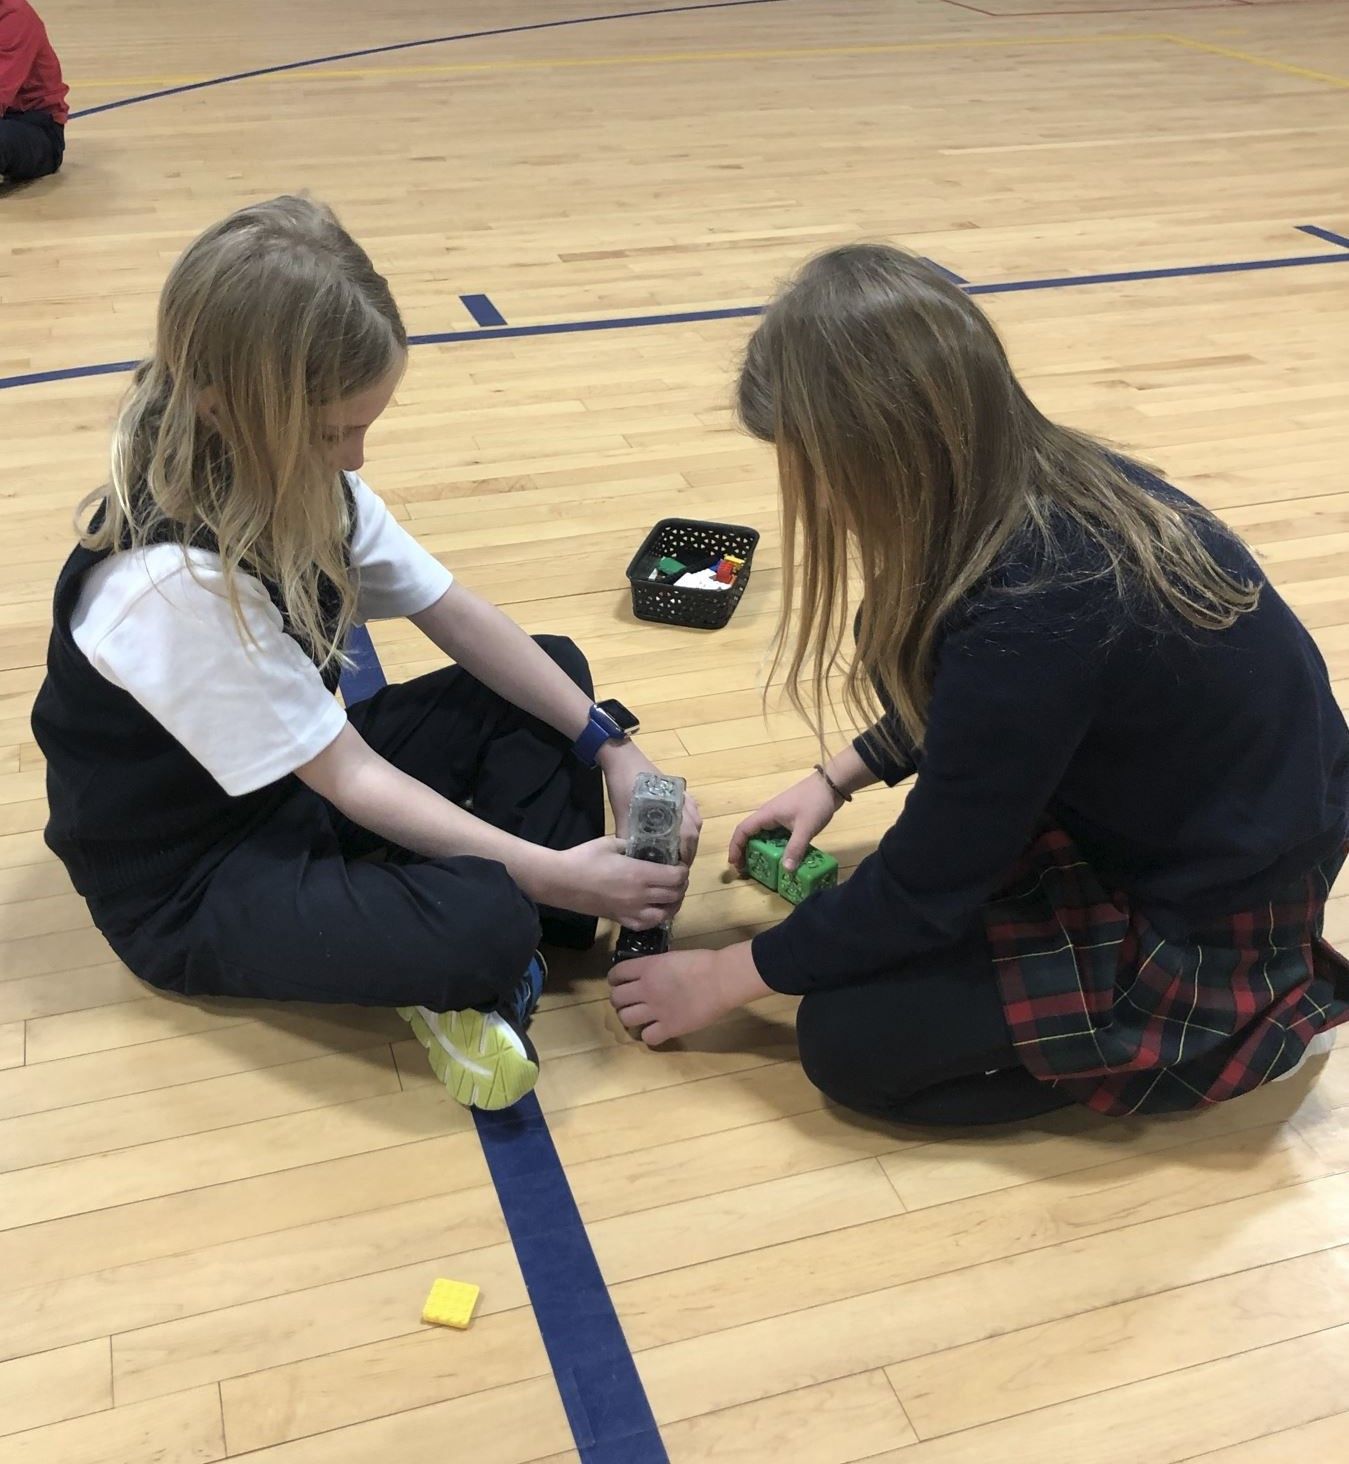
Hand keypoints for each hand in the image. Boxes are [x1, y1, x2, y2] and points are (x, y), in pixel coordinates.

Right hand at [541, 836, 688, 929]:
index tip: (679, 864)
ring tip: (670, 894)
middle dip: (681, 885)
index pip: (676, 877)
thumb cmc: (584, 858)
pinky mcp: (621, 920)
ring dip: (672, 904)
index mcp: (640, 874)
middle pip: (675, 895)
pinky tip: (654, 908)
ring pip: (665, 914)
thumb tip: (644, 845)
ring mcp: (631, 911)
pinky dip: (656, 917)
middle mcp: (640, 896)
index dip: (683, 870)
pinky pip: (647, 925)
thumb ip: (632, 844)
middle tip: (677, 877)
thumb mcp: (611, 843)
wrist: (561, 882)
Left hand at [599, 739, 702, 864]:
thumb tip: (631, 861)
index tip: (678, 870)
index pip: (687, 839)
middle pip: (694, 833)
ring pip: (695, 823)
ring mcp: (683, 796)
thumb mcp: (623, 814)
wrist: (622, 758)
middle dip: (688, 851)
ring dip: (690, 840)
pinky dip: (689, 825)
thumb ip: (628, 837)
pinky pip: (692, 812)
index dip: (685, 856)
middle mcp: (683, 803)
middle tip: (678, 866)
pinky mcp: (679, 791)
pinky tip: (681, 833)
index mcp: (673, 808)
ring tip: (679, 853)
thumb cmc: (623, 787)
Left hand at [608, 941, 770, 1045]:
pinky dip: (649, 1035)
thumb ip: (655, 967)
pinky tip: (657, 1030)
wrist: (721, 979)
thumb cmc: (703, 962)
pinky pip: (647, 1037)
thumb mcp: (671, 957)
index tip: (619, 982)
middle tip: (629, 1001)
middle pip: (616, 998)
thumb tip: (648, 975)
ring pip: (625, 1019)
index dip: (615, 979)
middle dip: (619, 1000)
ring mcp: (656, 1010)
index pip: (616, 974)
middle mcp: (646, 989)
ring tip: (639, 1017)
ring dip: (629, 1018)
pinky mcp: (669, 1028)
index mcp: (647, 968)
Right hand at [729, 771, 840, 874]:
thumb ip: (795, 849)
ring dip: (760, 850)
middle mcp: (768, 815)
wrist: (831, 785)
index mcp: (766, 814)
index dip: (735, 847)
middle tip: (748, 870)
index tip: (734, 864)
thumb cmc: (814, 803)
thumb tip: (786, 871)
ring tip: (762, 867)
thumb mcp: (805, 828)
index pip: (742, 831)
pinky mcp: (789, 819)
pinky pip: (776, 835)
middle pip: (750, 834)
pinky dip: (774, 847)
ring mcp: (779, 816)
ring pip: (763, 835)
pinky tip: (782, 857)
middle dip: (746, 852)